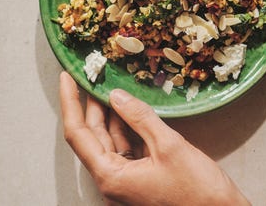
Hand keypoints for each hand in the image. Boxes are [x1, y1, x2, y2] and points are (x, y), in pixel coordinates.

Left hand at [59, 72, 249, 205]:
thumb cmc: (197, 191)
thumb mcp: (168, 146)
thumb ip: (139, 118)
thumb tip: (116, 95)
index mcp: (111, 177)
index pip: (79, 134)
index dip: (70, 103)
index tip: (67, 78)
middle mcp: (113, 180)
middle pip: (93, 136)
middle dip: (91, 105)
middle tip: (93, 75)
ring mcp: (126, 179)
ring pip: (110, 139)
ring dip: (110, 113)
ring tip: (110, 85)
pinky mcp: (141, 177)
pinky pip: (127, 146)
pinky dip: (127, 125)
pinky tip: (131, 108)